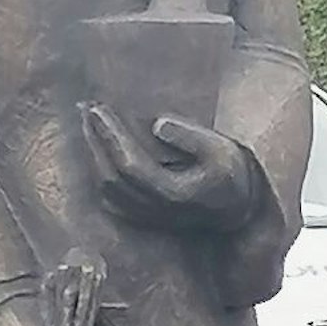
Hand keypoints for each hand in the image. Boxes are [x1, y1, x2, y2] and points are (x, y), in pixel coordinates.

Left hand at [82, 104, 256, 228]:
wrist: (241, 211)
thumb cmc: (233, 175)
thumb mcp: (222, 150)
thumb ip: (191, 136)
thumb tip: (157, 124)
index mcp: (173, 193)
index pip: (129, 165)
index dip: (110, 136)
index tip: (98, 109)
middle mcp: (156, 209)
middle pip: (111, 177)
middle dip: (95, 140)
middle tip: (85, 108)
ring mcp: (149, 216)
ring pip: (107, 189)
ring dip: (94, 154)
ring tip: (88, 123)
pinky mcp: (145, 217)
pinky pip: (111, 198)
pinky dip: (99, 172)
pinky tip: (97, 151)